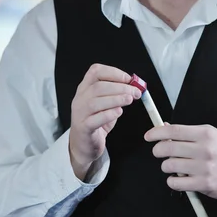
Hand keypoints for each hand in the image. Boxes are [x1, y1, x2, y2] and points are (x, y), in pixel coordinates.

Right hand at [70, 64, 141, 179]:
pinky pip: (96, 119)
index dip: (113, 72)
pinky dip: (109, 114)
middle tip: (136, 92)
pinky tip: (118, 112)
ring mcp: (80, 113)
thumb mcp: (106, 103)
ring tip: (130, 100)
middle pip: (98, 87)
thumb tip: (135, 86)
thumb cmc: (97, 120)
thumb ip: (116, 93)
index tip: (129, 78)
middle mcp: (80, 98)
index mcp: (85, 88)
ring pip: (96, 102)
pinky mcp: (84, 128)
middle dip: (120, 87)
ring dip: (116, 99)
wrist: (84, 144)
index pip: (95, 71)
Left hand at [144, 124, 216, 199]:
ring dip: (166, 166)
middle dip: (158, 150)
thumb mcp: (210, 135)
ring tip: (172, 166)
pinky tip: (177, 178)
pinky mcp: (204, 184)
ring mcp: (204, 168)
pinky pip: (176, 183)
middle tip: (158, 152)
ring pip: (170, 165)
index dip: (157, 133)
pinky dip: (172, 181)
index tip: (148, 136)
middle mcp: (204, 149)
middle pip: (168, 148)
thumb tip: (164, 128)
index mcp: (205, 134)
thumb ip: (188, 132)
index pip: (174, 131)